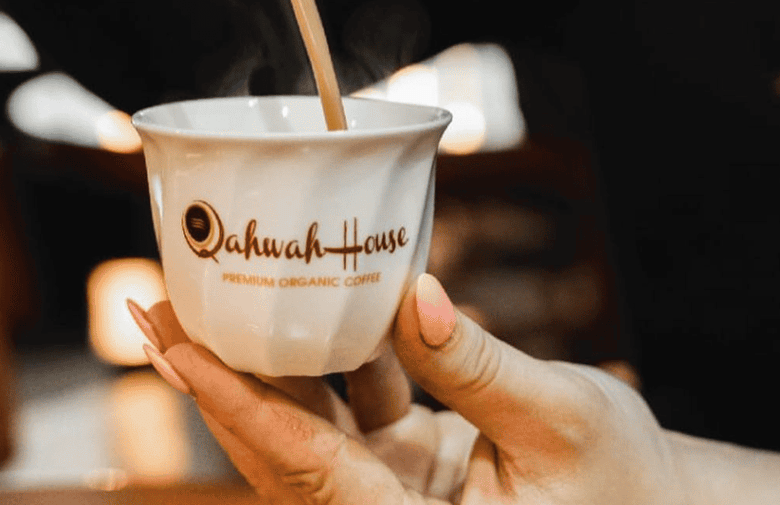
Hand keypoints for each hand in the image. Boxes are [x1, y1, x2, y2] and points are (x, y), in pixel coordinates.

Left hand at [128, 274, 687, 503]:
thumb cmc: (624, 485)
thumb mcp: (563, 419)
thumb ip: (480, 365)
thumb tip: (412, 295)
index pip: (305, 468)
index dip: (234, 407)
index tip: (175, 349)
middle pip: (276, 448)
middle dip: (211, 378)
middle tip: (155, 309)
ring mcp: (385, 489)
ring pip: (300, 423)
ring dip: (252, 362)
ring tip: (203, 294)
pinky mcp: (397, 461)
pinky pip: (343, 405)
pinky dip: (322, 355)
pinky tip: (307, 298)